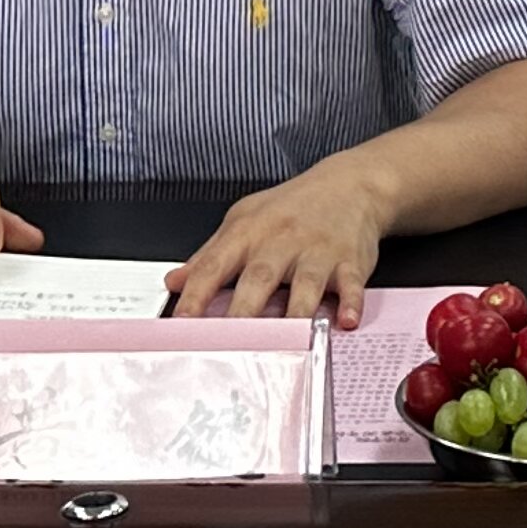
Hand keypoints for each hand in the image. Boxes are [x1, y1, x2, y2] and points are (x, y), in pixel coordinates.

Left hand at [165, 158, 388, 320]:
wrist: (350, 184)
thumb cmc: (292, 207)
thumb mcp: (244, 220)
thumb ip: (209, 255)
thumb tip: (176, 282)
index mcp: (249, 232)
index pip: (215, 265)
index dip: (196, 295)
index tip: (182, 322)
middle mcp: (282, 241)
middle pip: (259, 278)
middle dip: (243, 311)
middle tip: (229, 343)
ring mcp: (318, 251)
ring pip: (306, 283)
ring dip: (296, 311)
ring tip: (287, 339)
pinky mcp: (350, 261)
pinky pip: (350, 283)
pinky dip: (350, 301)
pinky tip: (345, 320)